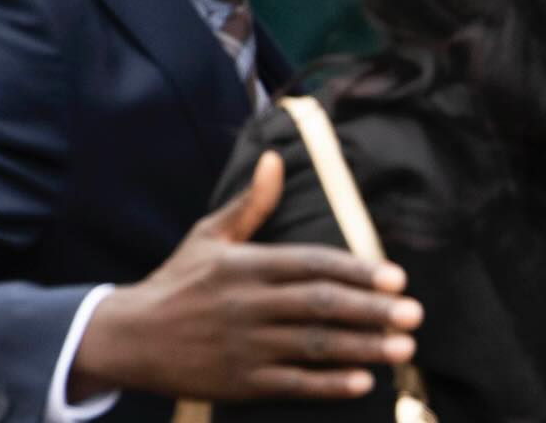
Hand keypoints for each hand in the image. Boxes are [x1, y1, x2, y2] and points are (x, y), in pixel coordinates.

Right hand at [70, 151, 422, 403]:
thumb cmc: (178, 280)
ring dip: (363, 349)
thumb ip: (250, 203)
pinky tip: (361, 383)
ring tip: (401, 348)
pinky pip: (292, 385)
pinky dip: (328, 385)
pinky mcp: (240, 383)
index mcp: (249, 265)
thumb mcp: (210, 235)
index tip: (396, 278)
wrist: (131, 337)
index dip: (357, 271)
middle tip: (414, 314)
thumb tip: (275, 159)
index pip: (314, 265)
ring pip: (314, 347)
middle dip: (372, 311)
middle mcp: (252, 305)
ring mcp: (247, 346)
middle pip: (322, 306)